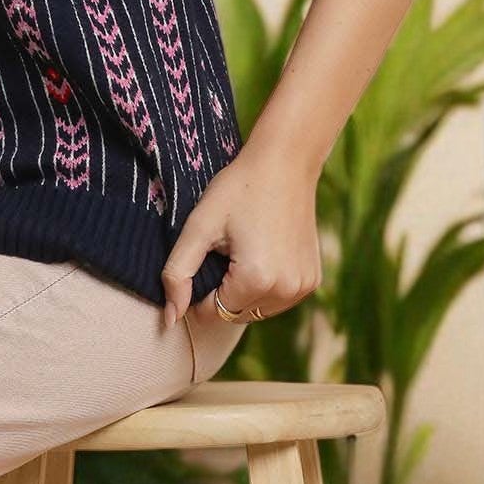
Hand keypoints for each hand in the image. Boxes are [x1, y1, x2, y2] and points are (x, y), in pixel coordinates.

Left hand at [160, 143, 322, 330]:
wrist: (285, 164)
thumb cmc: (238, 190)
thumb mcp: (199, 226)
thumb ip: (177, 274)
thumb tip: (171, 319)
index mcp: (256, 279)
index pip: (212, 313)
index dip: (200, 290)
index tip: (205, 257)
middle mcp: (285, 290)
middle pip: (234, 315)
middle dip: (222, 291)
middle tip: (226, 250)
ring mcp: (303, 287)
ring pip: (256, 311)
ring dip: (243, 292)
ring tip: (245, 250)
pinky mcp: (313, 280)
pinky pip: (277, 300)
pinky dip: (265, 287)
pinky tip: (264, 253)